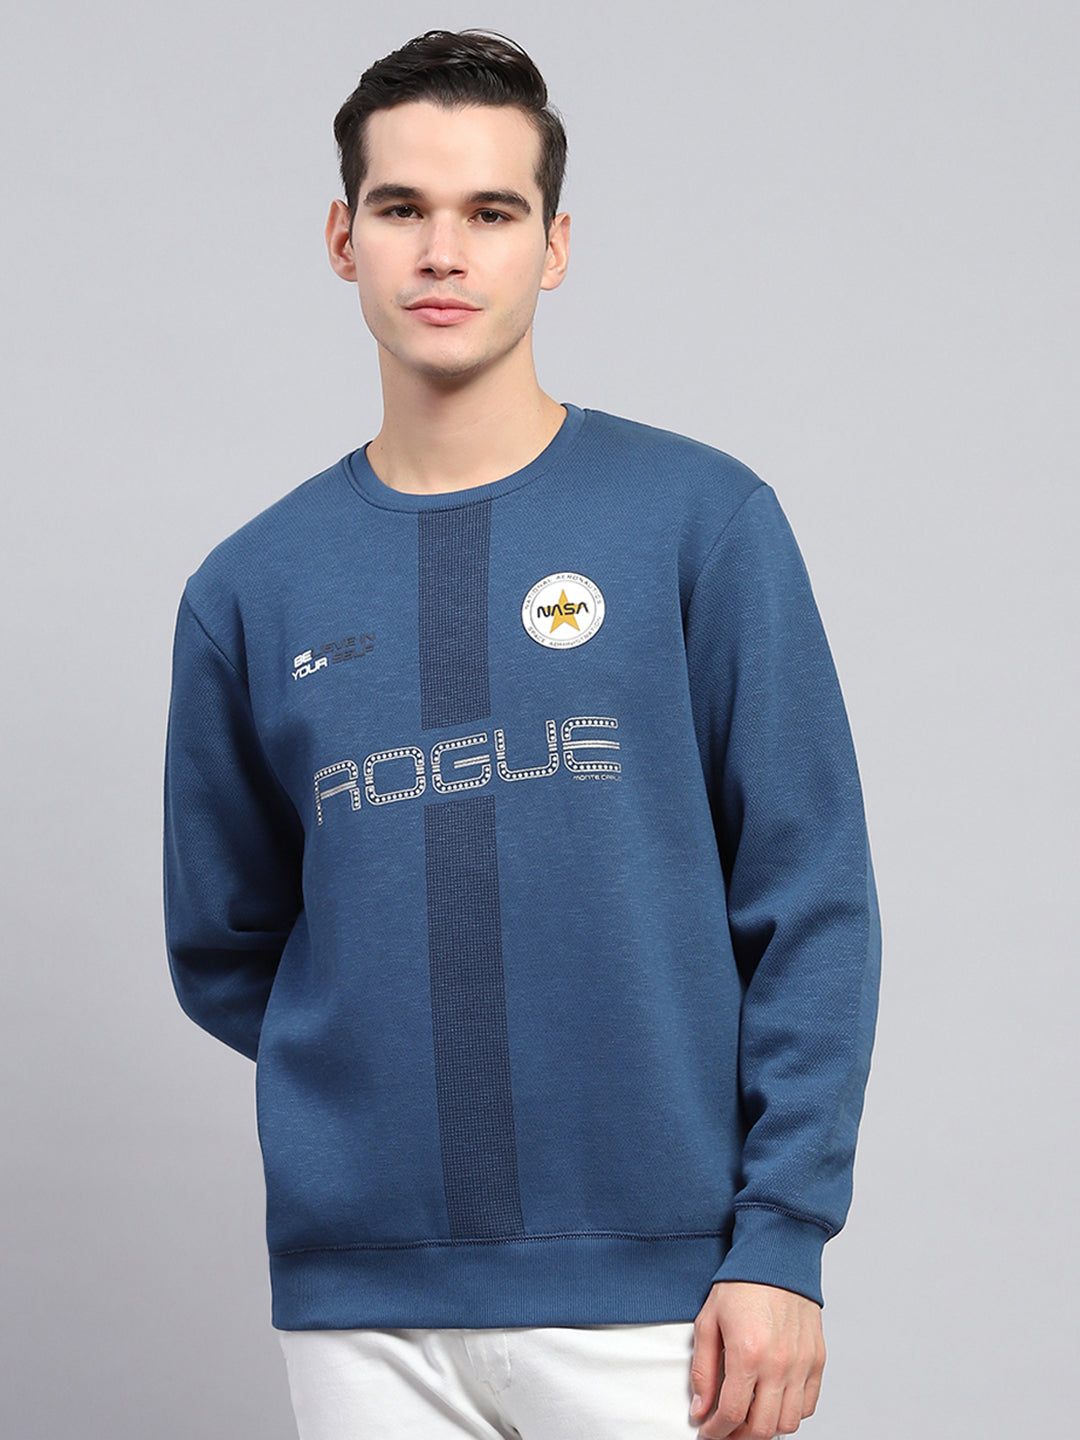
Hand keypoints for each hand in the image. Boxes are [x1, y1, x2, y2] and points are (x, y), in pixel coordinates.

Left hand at [688, 1280, 824, 1436]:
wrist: (777, 1256)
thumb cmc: (741, 1284)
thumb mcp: (708, 1321)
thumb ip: (703, 1369)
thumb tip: (700, 1408)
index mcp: (747, 1353)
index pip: (731, 1414)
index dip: (716, 1432)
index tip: (708, 1432)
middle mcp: (779, 1363)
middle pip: (762, 1428)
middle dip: (739, 1437)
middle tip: (726, 1431)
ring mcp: (802, 1363)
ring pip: (788, 1422)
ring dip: (766, 1427)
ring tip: (749, 1416)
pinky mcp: (817, 1359)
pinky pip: (808, 1405)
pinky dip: (791, 1412)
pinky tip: (773, 1402)